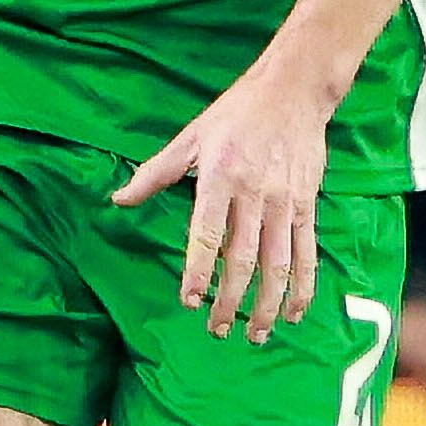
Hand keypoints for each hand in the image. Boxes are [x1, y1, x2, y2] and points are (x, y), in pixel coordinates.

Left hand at [116, 52, 339, 342]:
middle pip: (243, 259)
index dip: (198, 271)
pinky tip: (293, 312)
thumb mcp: (190, 138)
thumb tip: (118, 198)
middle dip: (230, 300)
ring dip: (268, 305)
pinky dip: (302, 287)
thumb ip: (155, 173)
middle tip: (217, 330)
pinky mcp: (306, 206)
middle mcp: (254, 195)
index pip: (207, 235)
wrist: (293, 92)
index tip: (189, 301)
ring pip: (278, 265)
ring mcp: (284, 203)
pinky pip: (307, 254)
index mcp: (221, 178)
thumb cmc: (235, 114)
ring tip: (256, 334)